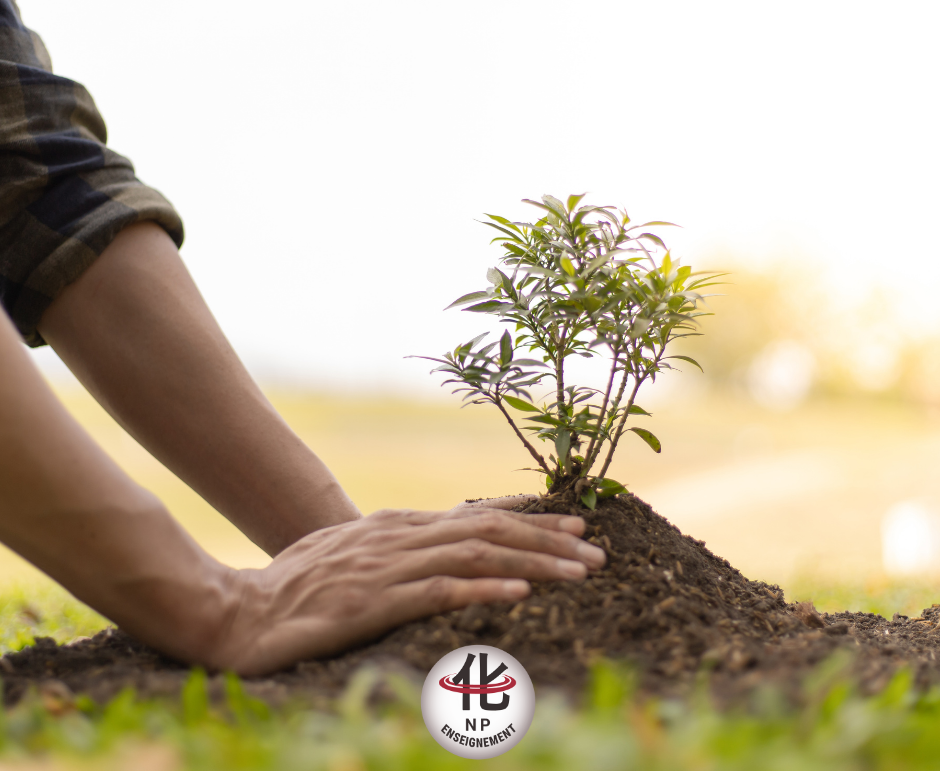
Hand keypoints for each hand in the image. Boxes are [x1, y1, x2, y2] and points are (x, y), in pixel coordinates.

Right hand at [209, 506, 605, 674]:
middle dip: (548, 539)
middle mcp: (398, 537)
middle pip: (488, 530)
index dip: (530, 522)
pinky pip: (438, 591)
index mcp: (396, 526)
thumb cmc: (294, 589)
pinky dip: (483, 587)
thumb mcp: (350, 556)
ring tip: (581, 571)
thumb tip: (438, 552)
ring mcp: (386, 568)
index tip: (575, 527)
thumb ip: (395, 550)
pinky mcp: (372, 602)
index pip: (477, 518)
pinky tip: (521, 593)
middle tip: (596, 550)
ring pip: (476, 554)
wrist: (237, 612)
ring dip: (534, 560)